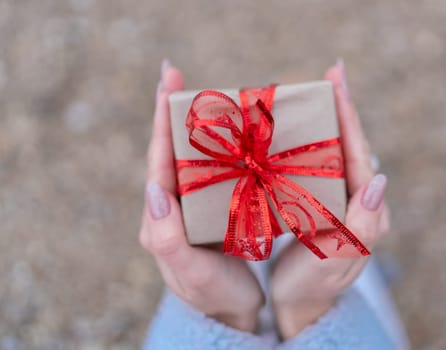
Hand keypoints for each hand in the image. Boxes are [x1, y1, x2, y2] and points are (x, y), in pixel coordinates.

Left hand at [139, 60, 263, 331]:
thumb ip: (166, 237)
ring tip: (208, 94)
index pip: (158, 158)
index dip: (161, 118)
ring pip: (193, 156)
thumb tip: (155, 189)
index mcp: (162, 215)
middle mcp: (174, 204)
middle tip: (175, 74)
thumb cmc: (210, 295)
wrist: (232, 311)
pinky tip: (235, 132)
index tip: (167, 81)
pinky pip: (215, 170)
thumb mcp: (188, 273)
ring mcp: (195, 204)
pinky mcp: (215, 207)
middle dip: (172, 110)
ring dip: (197, 123)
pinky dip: (222, 147)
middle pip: (171, 149)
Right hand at [271, 60, 390, 338]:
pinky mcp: (322, 203)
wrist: (300, 304)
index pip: (359, 155)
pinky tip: (299, 128)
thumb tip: (379, 181)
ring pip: (337, 152)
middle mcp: (357, 201)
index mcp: (364, 211)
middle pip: (351, 145)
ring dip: (330, 119)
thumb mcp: (335, 262)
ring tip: (319, 90)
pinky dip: (313, 141)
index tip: (339, 81)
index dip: (349, 117)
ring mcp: (340, 201)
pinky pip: (321, 165)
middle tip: (333, 72)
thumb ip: (361, 226)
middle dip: (343, 107)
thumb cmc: (313, 287)